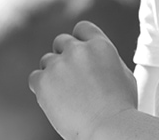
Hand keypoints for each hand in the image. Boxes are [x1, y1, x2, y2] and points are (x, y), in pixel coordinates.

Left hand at [28, 20, 138, 139]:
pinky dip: (42, 87)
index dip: (79, 41)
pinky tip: (54, 99)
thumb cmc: (120, 108)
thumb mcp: (123, 75)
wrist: (109, 129)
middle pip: (61, 41)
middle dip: (65, 56)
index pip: (82, 28)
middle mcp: (78, 50)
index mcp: (100, 46)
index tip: (79, 53)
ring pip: (47, 60)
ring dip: (53, 73)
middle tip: (71, 78)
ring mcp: (59, 64)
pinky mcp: (43, 81)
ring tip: (67, 95)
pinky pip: (35, 77)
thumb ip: (106, 58)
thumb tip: (95, 54)